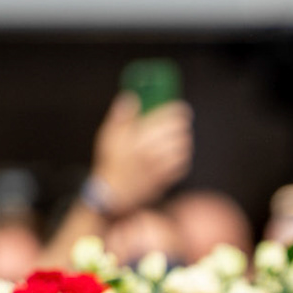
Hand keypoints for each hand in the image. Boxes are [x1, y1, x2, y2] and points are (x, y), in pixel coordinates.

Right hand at [93, 92, 192, 212]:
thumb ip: (121, 116)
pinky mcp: (165, 180)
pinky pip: (183, 165)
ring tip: (179, 138)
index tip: (181, 109)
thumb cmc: (110, 163)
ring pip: (183, 148)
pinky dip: (183, 157)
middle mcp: (152, 153)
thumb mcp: (109, 136)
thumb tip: (132, 97)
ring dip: (184, 140)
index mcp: (139, 139)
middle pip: (179, 132)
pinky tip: (177, 154)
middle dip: (182, 125)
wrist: (112, 195)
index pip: (168, 119)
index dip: (178, 111)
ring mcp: (160, 168)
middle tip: (180, 123)